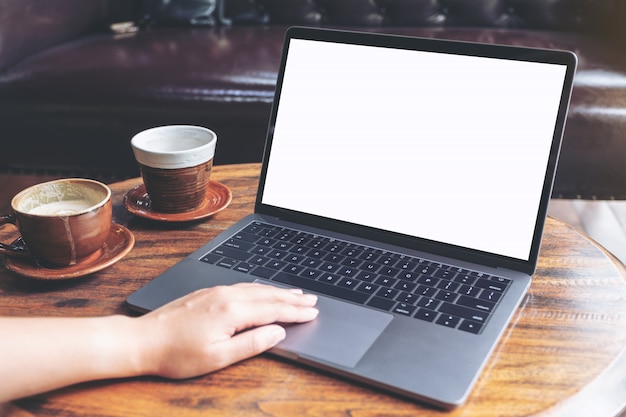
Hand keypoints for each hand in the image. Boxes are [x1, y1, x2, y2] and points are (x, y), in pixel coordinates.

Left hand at [137, 282, 318, 378]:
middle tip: (312, 300)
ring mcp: (216, 291)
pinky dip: (260, 289)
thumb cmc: (176, 353)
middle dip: (292, 298)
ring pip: (256, 288)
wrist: (142, 340)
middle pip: (268, 294)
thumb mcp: (218, 357)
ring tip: (295, 294)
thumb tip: (277, 333)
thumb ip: (252, 344)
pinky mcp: (207, 292)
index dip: (296, 312)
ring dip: (278, 291)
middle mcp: (226, 295)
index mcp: (232, 310)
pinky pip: (243, 286)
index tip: (313, 313)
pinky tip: (263, 291)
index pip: (273, 309)